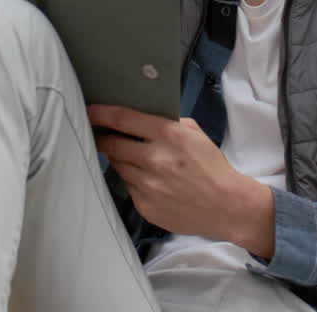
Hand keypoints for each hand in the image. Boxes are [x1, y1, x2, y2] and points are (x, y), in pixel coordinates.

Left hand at [88, 104, 274, 256]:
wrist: (226, 205)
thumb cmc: (211, 165)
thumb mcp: (194, 133)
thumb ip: (167, 123)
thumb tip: (141, 119)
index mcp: (168, 135)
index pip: (124, 119)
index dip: (102, 114)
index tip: (90, 111)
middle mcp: (154, 159)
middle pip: (112, 145)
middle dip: (102, 138)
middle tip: (98, 135)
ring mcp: (147, 185)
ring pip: (118, 166)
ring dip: (120, 159)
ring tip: (130, 158)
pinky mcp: (144, 205)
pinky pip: (128, 187)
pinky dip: (132, 180)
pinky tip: (146, 180)